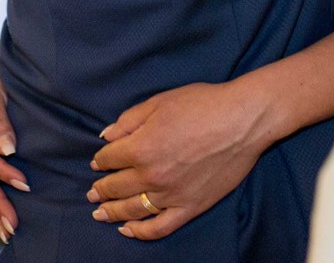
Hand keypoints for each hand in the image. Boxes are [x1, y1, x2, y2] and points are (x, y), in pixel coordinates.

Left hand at [87, 80, 273, 240]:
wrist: (242, 120)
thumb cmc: (202, 104)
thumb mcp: (159, 102)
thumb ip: (128, 120)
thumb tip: (106, 137)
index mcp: (141, 147)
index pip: (109, 159)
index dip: (99, 160)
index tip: (97, 163)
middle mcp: (152, 175)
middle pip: (116, 186)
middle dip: (100, 189)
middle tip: (92, 193)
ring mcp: (171, 195)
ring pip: (132, 209)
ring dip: (112, 212)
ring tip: (100, 213)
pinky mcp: (190, 207)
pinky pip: (160, 227)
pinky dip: (141, 232)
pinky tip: (128, 229)